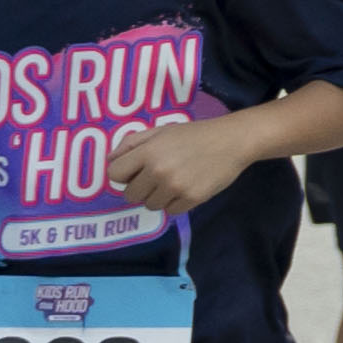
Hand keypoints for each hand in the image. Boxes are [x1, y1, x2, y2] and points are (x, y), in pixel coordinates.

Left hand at [101, 112, 254, 216]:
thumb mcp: (160, 131)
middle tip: (155, 178)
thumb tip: (111, 161)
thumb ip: (132, 143)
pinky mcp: (192, 199)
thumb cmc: (194, 134)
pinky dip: (175, 203)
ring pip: (150, 205)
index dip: (122, 174)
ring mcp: (176, 187)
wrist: (232, 141)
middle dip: (139, 188)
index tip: (135, 171)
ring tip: (173, 183)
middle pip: (130, 195)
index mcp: (147, 152)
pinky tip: (185, 189)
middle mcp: (158, 171)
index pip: (114, 174)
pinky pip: (171, 211)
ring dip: (157, 196)